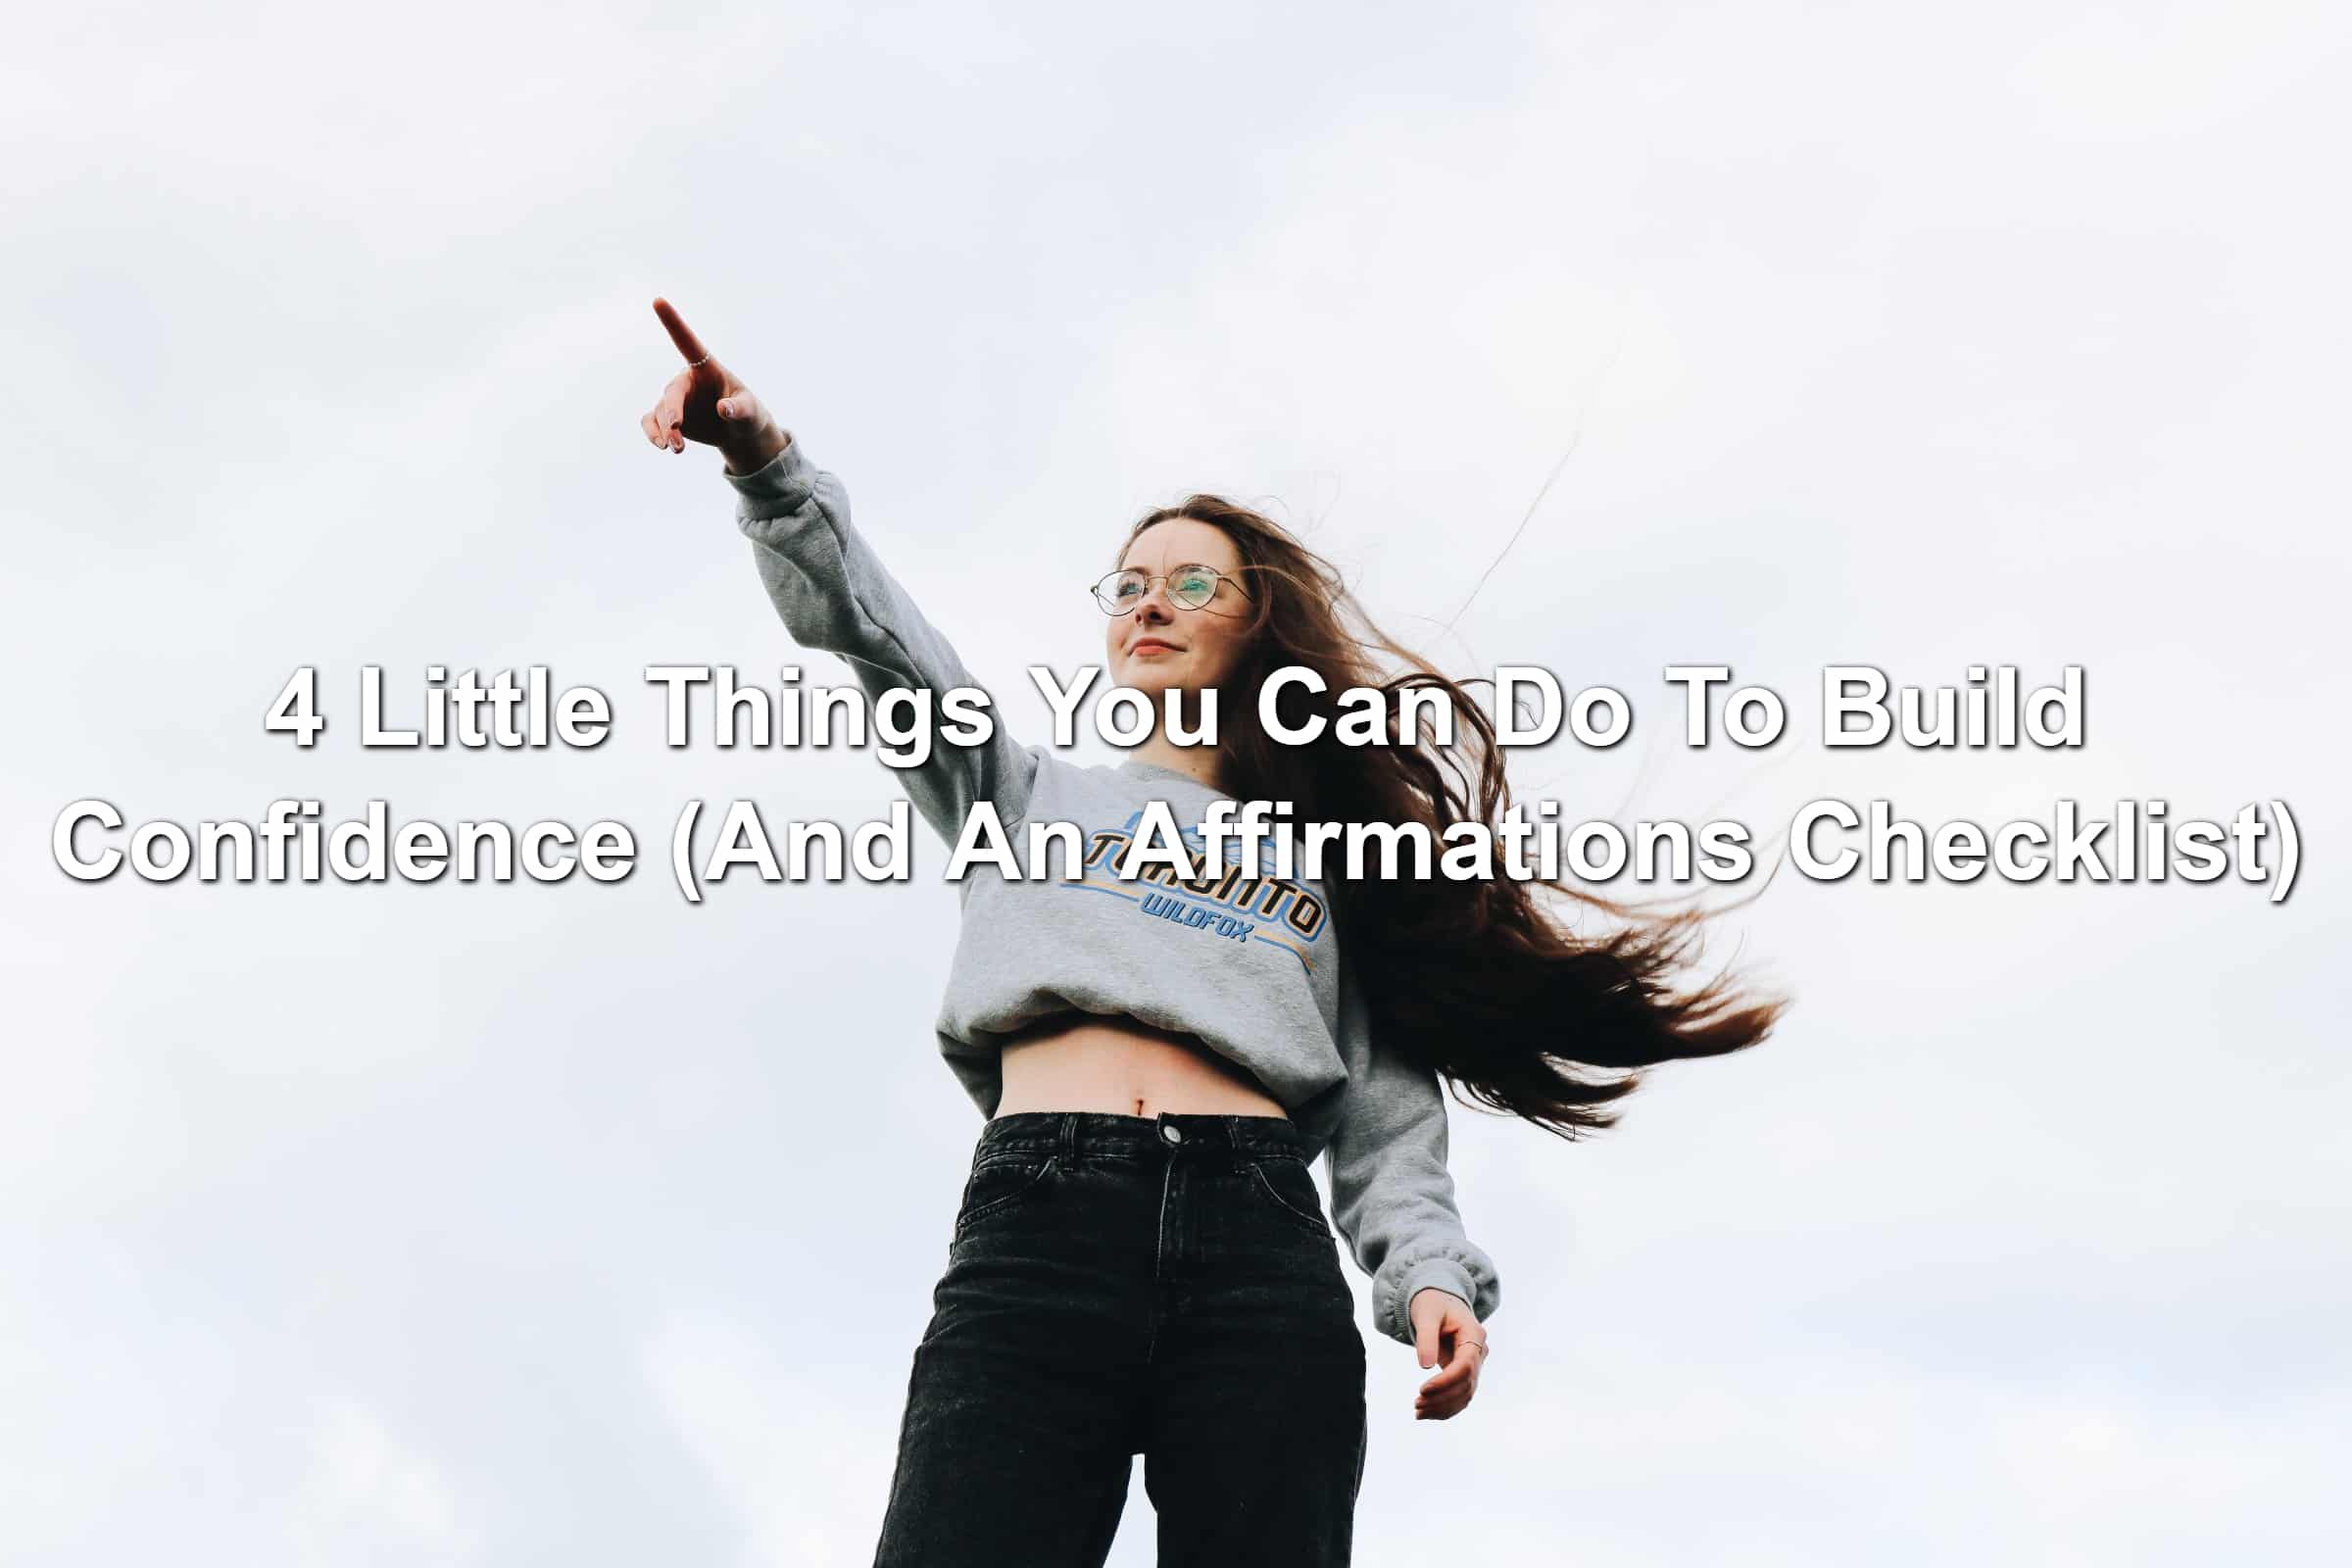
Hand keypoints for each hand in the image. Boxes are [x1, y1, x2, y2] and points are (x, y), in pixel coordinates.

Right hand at [639, 297, 787, 474]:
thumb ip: (739, 409)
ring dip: (666, 431)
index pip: (687, 342)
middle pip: (672, 393)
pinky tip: (662, 446)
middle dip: (672, 414)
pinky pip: (651, 422)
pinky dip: (652, 433)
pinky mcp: (667, 417)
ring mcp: (675, 399)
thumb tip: (724, 409)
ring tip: (678, 449)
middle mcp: (686, 380)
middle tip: (677, 433)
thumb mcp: (750, 411)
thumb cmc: (748, 414)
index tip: (658, 300)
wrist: (739, 433)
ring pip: (660, 412)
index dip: (673, 322)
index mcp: (706, 367)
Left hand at [1409, 1287, 1486, 1420]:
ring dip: (1443, 1407)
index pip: (1466, 1365)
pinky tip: (1426, 1413)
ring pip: (1465, 1394)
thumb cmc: (1432, 1304)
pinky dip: (1445, 1407)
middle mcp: (1479, 1351)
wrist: (1439, 1302)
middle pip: (1467, 1384)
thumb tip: (1425, 1366)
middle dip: (1442, 1397)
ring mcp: (1475, 1364)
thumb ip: (1426, 1338)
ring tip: (1418, 1413)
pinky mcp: (1466, 1373)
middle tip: (1416, 1404)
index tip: (1422, 1390)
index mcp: (1474, 1334)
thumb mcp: (1426, 1315)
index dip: (1445, 1381)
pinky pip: (1460, 1395)